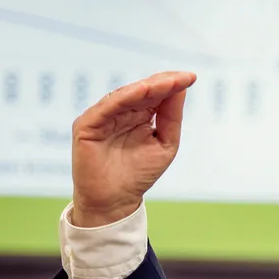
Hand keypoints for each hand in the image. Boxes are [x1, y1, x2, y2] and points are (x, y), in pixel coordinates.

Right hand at [70, 71, 196, 226]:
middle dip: (163, 82)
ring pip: (125, 95)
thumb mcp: (165, 143)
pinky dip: (125, 97)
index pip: (155, 94)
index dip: (172, 84)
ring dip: (147, 87)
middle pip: (142, 90)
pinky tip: (144, 91)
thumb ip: (171, 117)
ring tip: (168, 82)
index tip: (191, 77)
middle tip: (182, 77)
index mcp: (139, 115)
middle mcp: (120, 112)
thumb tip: (181, 89)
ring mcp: (102, 117)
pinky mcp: (87, 124)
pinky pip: (107, 106)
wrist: (115, 200)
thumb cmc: (140, 174)